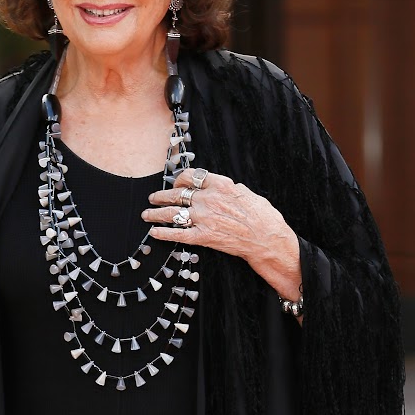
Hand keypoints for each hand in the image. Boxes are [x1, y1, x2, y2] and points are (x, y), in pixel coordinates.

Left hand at [142, 169, 302, 302]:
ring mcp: (204, 218)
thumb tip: (219, 187)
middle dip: (162, 195)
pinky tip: (153, 233)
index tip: (175, 182)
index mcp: (220, 185)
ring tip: (147, 214)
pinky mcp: (203, 237)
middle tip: (153, 197)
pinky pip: (178, 234)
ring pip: (172, 213)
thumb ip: (228, 189)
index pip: (192, 175)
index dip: (179, 178)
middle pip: (178, 193)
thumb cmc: (262, 217)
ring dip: (156, 213)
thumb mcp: (246, 193)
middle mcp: (209, 199)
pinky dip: (163, 234)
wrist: (267, 239)